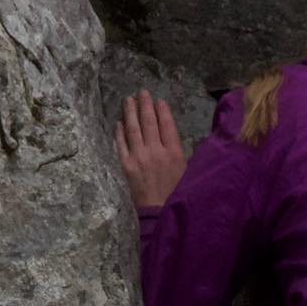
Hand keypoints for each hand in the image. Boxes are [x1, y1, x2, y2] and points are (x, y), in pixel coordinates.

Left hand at [115, 89, 186, 208]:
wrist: (159, 213)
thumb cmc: (176, 192)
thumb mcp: (187, 170)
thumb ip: (181, 150)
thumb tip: (175, 134)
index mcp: (174, 151)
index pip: (167, 124)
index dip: (162, 110)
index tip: (159, 100)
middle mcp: (156, 151)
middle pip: (149, 122)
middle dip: (146, 105)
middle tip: (142, 92)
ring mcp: (139, 158)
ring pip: (134, 130)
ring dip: (131, 113)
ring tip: (128, 100)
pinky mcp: (127, 167)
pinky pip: (122, 145)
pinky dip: (120, 133)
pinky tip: (119, 123)